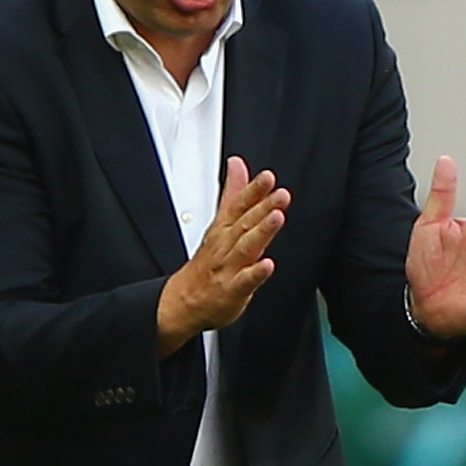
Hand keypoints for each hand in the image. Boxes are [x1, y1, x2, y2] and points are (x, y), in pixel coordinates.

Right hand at [157, 157, 288, 354]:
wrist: (185, 301)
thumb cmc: (208, 262)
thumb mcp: (220, 223)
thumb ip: (233, 193)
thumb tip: (238, 164)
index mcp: (224, 229)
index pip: (239, 206)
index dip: (253, 191)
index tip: (268, 177)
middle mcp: (226, 245)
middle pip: (245, 223)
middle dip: (262, 207)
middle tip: (280, 194)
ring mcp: (228, 267)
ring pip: (245, 247)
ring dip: (261, 232)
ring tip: (276, 218)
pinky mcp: (232, 290)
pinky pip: (244, 281)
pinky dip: (256, 273)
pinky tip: (268, 265)